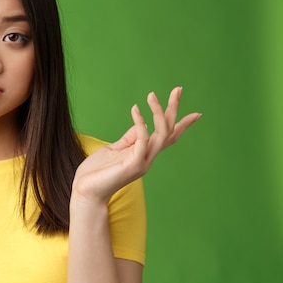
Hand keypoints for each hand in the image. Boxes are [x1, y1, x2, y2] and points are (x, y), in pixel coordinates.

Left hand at [72, 87, 200, 204]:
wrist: (86, 192)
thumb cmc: (97, 172)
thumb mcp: (115, 149)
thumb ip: (129, 139)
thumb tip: (142, 124)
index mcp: (144, 155)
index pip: (168, 138)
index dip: (181, 125)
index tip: (196, 113)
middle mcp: (148, 159)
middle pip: (168, 132)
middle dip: (174, 110)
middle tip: (178, 89)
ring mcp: (142, 163)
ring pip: (160, 135)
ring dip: (158, 113)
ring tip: (152, 95)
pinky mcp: (133, 165)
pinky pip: (142, 140)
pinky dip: (140, 123)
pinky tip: (135, 109)